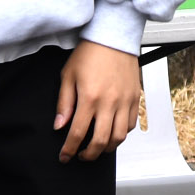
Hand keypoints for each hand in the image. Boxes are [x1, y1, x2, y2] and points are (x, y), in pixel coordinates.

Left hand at [55, 40, 146, 159]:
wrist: (114, 38)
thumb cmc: (90, 54)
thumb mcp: (68, 76)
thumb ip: (64, 104)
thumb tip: (59, 125)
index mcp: (89, 98)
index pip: (77, 133)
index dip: (69, 149)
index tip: (65, 157)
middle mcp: (109, 103)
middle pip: (101, 141)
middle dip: (89, 155)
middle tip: (81, 156)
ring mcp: (125, 102)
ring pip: (119, 137)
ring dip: (107, 148)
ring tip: (98, 148)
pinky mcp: (135, 98)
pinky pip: (131, 124)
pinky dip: (121, 134)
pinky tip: (112, 132)